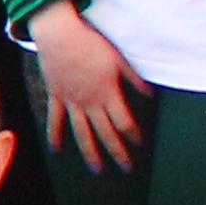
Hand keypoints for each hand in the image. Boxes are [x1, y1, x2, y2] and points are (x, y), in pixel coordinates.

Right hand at [26, 4, 143, 172]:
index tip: (140, 144)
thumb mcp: (118, 59)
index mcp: (108, 93)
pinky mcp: (56, 96)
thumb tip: (150, 94)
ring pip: (81, 132)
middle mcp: (89, 102)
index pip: (124, 122)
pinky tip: (57, 149)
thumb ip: (134, 79)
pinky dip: (55, 135)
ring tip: (97, 169)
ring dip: (90, 152)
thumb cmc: (91, 43)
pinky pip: (55, 120)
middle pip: (105, 133)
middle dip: (117, 152)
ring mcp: (71, 101)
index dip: (133, 135)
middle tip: (127, 168)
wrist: (59, 34)